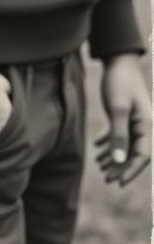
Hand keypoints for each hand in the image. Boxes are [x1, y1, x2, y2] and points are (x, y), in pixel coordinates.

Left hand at [96, 52, 150, 186]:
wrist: (118, 61)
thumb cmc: (119, 83)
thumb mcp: (117, 109)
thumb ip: (119, 134)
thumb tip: (118, 160)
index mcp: (147, 127)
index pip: (142, 156)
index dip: (130, 170)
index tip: (118, 182)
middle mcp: (144, 126)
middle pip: (133, 152)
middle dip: (120, 166)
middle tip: (106, 179)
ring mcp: (135, 120)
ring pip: (126, 144)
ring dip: (114, 156)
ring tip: (99, 166)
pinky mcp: (125, 114)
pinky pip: (119, 133)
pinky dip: (109, 142)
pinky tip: (97, 148)